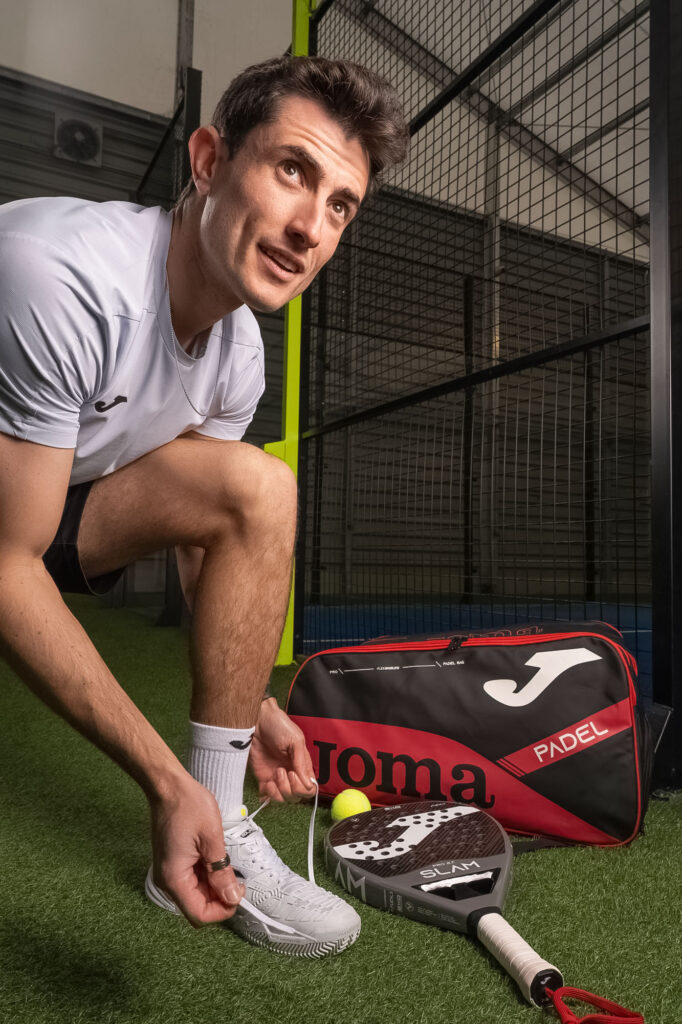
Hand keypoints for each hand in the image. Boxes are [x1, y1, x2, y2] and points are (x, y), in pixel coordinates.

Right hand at [149, 771, 245, 926]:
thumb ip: (222, 873)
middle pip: (197, 906)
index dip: (222, 910)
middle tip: (237, 875)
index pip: (199, 915)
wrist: (169, 786)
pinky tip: (215, 857)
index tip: (239, 891)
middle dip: (219, 897)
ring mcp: (168, 872)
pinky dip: (206, 875)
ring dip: (214, 885)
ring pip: (195, 894)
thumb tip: (233, 898)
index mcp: (174, 878)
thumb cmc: (189, 806)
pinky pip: (190, 880)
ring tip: (226, 861)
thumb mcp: (212, 839)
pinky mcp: (171, 863)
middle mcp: (167, 881)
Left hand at [249, 698, 316, 802]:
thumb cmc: (278, 726)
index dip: (302, 788)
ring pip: (283, 799)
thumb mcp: (295, 740)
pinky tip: (266, 784)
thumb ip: (301, 762)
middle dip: (289, 789)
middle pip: (297, 797)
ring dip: (278, 792)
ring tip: (274, 775)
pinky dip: (267, 796)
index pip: (310, 789)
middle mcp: (292, 775)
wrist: (257, 722)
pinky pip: (267, 797)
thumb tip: (308, 783)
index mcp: (303, 766)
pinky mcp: (263, 779)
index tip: (293, 774)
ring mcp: (277, 778)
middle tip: (282, 771)